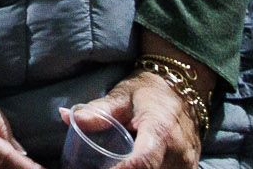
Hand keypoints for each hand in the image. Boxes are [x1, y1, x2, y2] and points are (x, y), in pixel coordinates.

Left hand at [74, 73, 200, 168]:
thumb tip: (65, 117)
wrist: (184, 91)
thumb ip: (98, 111)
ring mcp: (187, 164)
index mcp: (160, 130)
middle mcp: (178, 152)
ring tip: (116, 165)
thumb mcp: (122, 96)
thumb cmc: (148, 93)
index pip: (141, 162)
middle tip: (101, 166)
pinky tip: (131, 168)